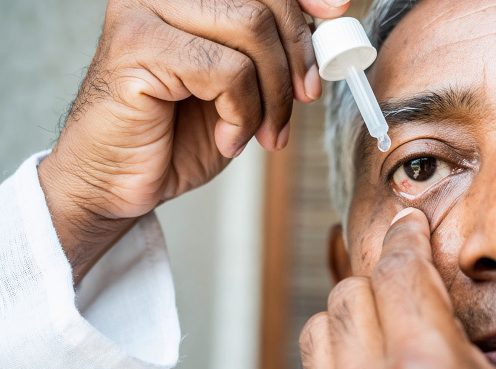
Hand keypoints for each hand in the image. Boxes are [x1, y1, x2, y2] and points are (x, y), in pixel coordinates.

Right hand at [37, 0, 349, 279]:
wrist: (118, 181)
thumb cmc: (177, 133)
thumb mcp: (240, 86)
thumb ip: (271, 50)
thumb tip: (326, 25)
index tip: (336, 12)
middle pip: (263, 1)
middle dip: (298, 57)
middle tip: (304, 99)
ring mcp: (144, 11)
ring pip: (251, 29)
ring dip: (272, 95)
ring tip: (263, 132)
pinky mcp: (136, 46)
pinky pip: (228, 71)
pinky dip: (242, 114)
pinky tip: (226, 139)